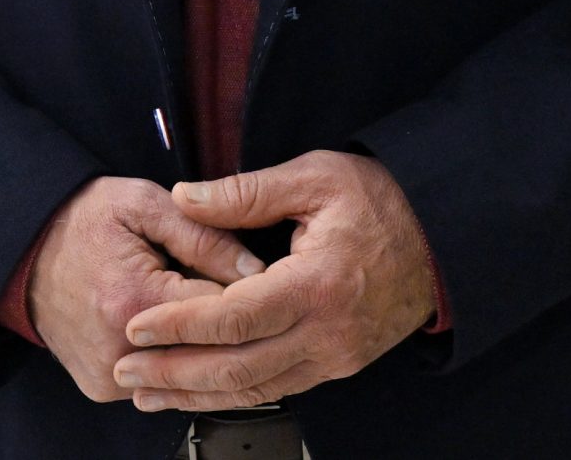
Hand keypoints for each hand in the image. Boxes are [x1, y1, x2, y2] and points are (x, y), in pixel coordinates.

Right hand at [27, 176, 265, 403]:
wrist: (23, 250)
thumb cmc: (83, 220)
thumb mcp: (143, 205)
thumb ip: (204, 235)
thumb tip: (255, 270)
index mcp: (134, 301)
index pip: (224, 309)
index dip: (239, 284)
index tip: (236, 265)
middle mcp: (121, 351)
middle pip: (209, 347)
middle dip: (220, 313)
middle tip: (208, 277)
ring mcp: (111, 377)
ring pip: (189, 367)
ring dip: (196, 337)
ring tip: (179, 296)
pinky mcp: (104, 389)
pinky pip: (161, 377)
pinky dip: (171, 352)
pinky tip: (162, 322)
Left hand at [111, 149, 435, 413]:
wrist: (443, 237)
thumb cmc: (382, 200)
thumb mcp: (315, 177)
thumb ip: (246, 191)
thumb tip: (185, 197)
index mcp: (318, 284)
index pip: (235, 317)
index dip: (180, 325)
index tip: (138, 326)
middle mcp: (328, 332)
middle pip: (238, 368)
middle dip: (175, 374)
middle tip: (127, 370)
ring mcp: (336, 355)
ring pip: (256, 389)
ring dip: (197, 394)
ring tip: (149, 392)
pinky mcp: (340, 364)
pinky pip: (279, 386)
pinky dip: (234, 392)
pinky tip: (201, 389)